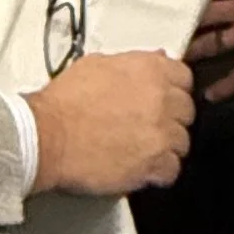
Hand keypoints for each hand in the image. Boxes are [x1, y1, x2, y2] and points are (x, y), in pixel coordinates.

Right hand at [26, 49, 192, 194]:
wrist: (46, 135)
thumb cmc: (64, 101)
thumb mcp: (96, 65)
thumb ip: (132, 63)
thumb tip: (155, 60)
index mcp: (150, 69)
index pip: (184, 78)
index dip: (173, 91)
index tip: (163, 101)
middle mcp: (162, 98)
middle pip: (186, 112)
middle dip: (171, 120)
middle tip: (148, 128)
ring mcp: (161, 132)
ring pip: (182, 142)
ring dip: (166, 147)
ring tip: (141, 151)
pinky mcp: (154, 163)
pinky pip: (172, 170)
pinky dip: (158, 173)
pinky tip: (141, 170)